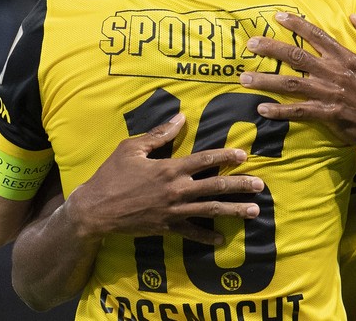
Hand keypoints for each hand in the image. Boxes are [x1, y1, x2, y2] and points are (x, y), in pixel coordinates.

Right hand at [65, 114, 263, 245]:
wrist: (95, 210)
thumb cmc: (111, 175)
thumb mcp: (132, 148)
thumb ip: (158, 134)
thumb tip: (180, 117)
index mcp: (170, 168)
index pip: (204, 160)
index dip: (225, 157)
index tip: (243, 155)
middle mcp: (176, 190)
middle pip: (215, 186)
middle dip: (240, 185)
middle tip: (260, 185)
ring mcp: (173, 211)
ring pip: (210, 210)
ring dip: (234, 210)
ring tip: (254, 211)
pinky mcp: (166, 227)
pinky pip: (192, 233)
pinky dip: (207, 237)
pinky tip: (222, 239)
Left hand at [239, 12, 355, 148]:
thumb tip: (355, 15)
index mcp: (345, 57)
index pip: (317, 35)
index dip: (296, 24)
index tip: (277, 17)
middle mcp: (334, 72)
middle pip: (296, 56)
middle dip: (271, 48)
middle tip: (251, 44)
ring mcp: (329, 93)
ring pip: (292, 83)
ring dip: (266, 80)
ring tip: (244, 78)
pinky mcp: (327, 113)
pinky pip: (299, 111)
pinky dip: (279, 110)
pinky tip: (261, 108)